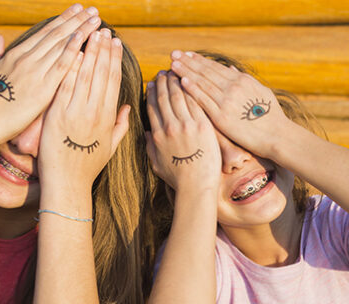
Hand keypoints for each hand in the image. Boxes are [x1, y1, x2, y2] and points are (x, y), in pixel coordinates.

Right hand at [0, 4, 101, 144]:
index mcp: (14, 55)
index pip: (44, 33)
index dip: (62, 20)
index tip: (75, 10)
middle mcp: (26, 59)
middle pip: (56, 35)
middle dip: (76, 20)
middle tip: (92, 10)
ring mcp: (35, 72)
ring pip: (62, 45)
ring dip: (81, 31)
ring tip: (96, 19)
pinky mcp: (42, 88)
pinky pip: (62, 66)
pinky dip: (74, 50)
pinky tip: (85, 39)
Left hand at [38, 29, 129, 190]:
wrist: (68, 184)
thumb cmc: (87, 168)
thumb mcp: (110, 147)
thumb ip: (120, 126)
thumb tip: (128, 108)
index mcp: (107, 117)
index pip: (113, 81)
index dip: (114, 59)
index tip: (115, 43)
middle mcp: (94, 111)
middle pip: (101, 73)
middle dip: (103, 49)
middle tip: (104, 30)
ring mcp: (76, 112)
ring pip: (85, 75)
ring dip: (88, 51)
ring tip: (90, 33)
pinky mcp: (58, 115)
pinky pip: (65, 85)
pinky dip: (69, 68)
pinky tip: (73, 52)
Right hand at [145, 71, 220, 191]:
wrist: (196, 185)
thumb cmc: (177, 178)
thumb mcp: (156, 164)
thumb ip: (149, 147)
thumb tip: (146, 134)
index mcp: (157, 135)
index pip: (152, 108)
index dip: (152, 93)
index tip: (152, 83)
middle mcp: (169, 127)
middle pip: (164, 98)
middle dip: (163, 83)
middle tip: (163, 72)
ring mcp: (186, 125)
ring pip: (179, 96)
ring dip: (176, 82)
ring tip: (175, 72)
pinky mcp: (202, 125)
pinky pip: (194, 102)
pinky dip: (190, 90)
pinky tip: (190, 81)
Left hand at [168, 51, 293, 159]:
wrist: (277, 136)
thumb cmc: (271, 116)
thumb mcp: (260, 92)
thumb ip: (244, 80)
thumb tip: (231, 70)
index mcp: (241, 81)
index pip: (215, 67)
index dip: (200, 60)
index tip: (187, 54)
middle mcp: (233, 87)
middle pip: (206, 72)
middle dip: (188, 61)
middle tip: (173, 53)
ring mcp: (227, 101)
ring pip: (202, 83)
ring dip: (186, 72)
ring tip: (173, 64)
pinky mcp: (222, 117)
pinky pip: (204, 100)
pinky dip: (192, 89)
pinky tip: (182, 81)